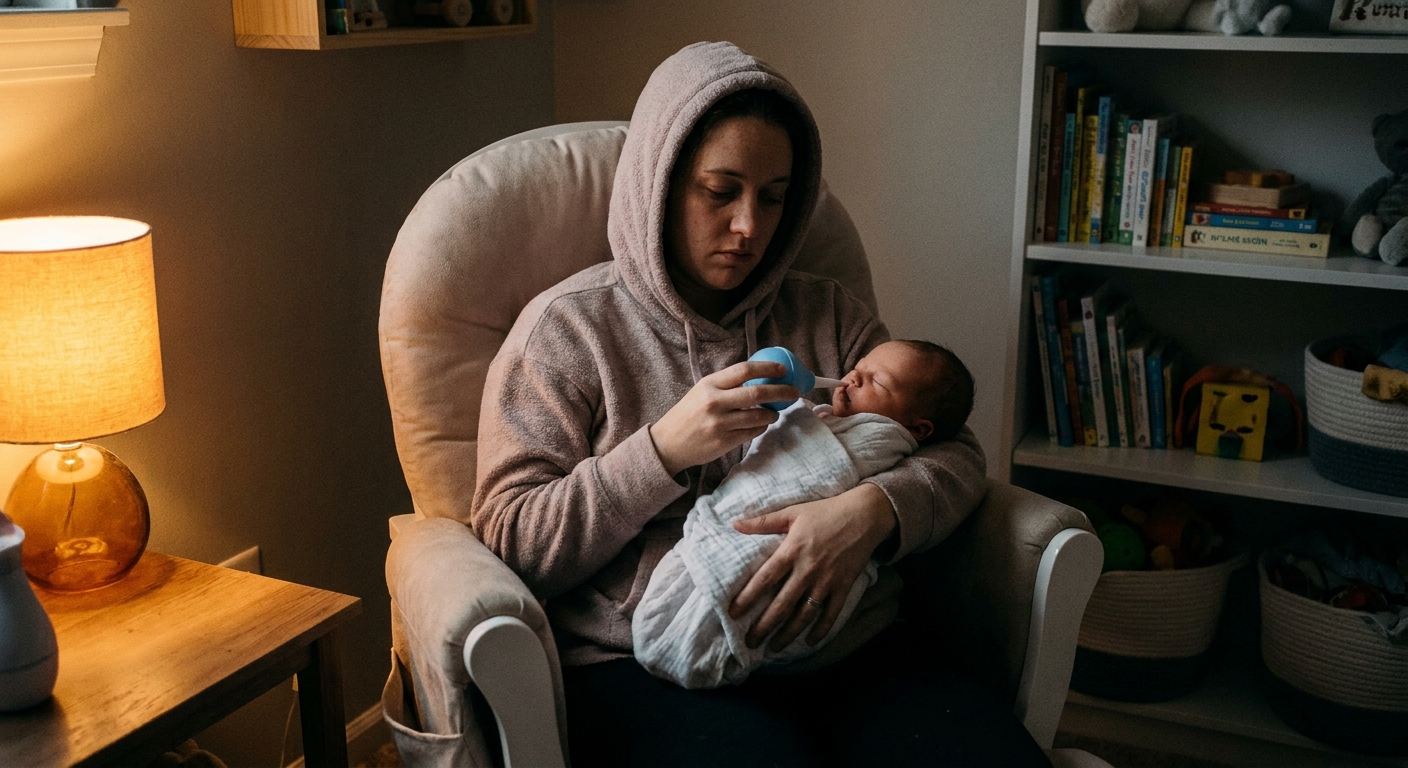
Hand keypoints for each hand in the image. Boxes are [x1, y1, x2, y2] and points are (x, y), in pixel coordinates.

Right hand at [649, 361, 798, 476]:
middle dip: (781, 391)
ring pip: (758, 416)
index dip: (767, 368)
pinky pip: (752, 433)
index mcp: (709, 385)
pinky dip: (761, 428)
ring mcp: (719, 424)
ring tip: (775, 413)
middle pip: (757, 393)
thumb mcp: (701, 392)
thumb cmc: (688, 414)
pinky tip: (760, 425)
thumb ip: (726, 385)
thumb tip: (760, 377)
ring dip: (772, 414)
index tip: (783, 370)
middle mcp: (714, 402)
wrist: (667, 444)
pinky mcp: (724, 442)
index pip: (744, 370)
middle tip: (794, 392)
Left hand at [728, 483, 895, 649]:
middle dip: (764, 626)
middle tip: (750, 642)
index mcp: (792, 550)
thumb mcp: (792, 512)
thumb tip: (735, 524)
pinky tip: (810, 642)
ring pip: (804, 615)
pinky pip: (831, 613)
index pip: (765, 578)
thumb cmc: (825, 512)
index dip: (748, 597)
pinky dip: (821, 630)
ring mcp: (827, 580)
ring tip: (773, 647)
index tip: (733, 613)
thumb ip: (763, 522)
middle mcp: (808, 569)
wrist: (865, 515)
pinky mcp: (844, 586)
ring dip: (788, 634)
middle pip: (782, 604)